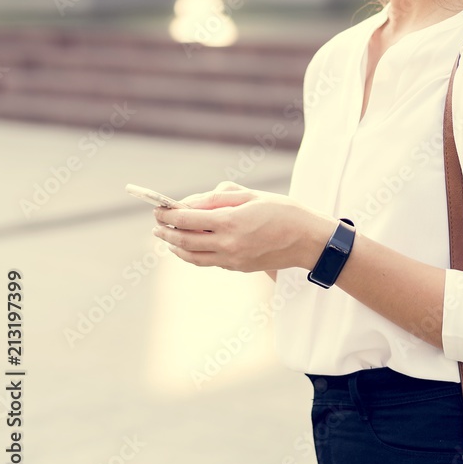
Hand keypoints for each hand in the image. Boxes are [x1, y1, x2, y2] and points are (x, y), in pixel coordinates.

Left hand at [152, 181, 335, 271]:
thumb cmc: (282, 211)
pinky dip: (192, 254)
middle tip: (156, 224)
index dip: (169, 214)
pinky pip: (208, 261)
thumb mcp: (251, 195)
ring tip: (165, 238)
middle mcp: (227, 244)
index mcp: (230, 221)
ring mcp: (232, 259)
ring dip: (175, 247)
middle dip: (166, 232)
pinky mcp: (237, 268)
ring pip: (192, 256)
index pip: (188, 219)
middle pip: (185, 240)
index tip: (158, 208)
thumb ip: (218, 197)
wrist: (307, 240)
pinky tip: (189, 247)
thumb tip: (191, 203)